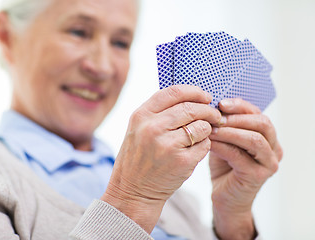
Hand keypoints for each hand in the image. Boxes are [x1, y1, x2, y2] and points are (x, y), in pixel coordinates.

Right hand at [101, 85, 220, 232]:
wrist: (133, 191)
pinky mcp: (181, 161)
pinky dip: (204, 146)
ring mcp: (167, 145)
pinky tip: (195, 151)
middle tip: (215, 116)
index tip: (205, 96)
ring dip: (206, 129)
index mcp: (141, 115)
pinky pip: (204, 145)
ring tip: (201, 136)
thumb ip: (159, 112)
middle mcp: (152, 127)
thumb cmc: (138, 158)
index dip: (194, 92)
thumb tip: (192, 99)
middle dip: (208, 110)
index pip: (174, 92)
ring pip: (201, 126)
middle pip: (191, 107)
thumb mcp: (138, 129)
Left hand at [209, 98, 282, 239]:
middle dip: (237, 117)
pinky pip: (239, 155)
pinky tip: (209, 142)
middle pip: (262, 123)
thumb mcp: (226, 142)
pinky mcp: (258, 176)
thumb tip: (210, 107)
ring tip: (211, 128)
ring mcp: (269, 163)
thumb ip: (225, 127)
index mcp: (268, 137)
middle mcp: (274, 149)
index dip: (239, 106)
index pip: (258, 114)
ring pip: (254, 138)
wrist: (225, 198)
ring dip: (230, 131)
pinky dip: (222, 146)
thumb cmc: (224, 168)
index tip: (220, 103)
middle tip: (215, 116)